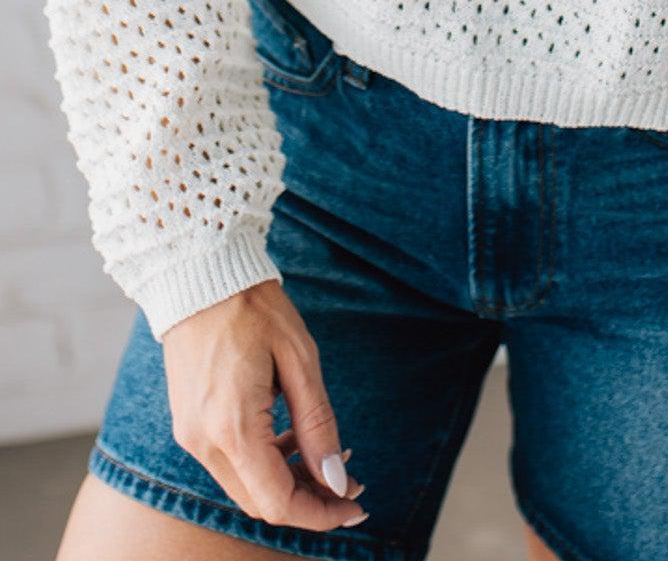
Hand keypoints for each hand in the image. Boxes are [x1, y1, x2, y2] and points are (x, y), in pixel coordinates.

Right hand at [162, 277, 368, 531]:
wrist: (198, 275)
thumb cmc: (252, 308)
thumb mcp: (299, 359)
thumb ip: (317, 424)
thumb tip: (336, 479)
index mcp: (232, 428)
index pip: (278, 503)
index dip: (321, 513)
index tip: (357, 504)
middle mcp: (204, 443)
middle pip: (261, 503)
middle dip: (309, 501)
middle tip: (350, 482)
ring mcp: (191, 436)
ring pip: (245, 487)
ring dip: (288, 483)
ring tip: (328, 455)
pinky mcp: (189, 425)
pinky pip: (230, 464)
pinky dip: (264, 464)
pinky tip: (292, 438)